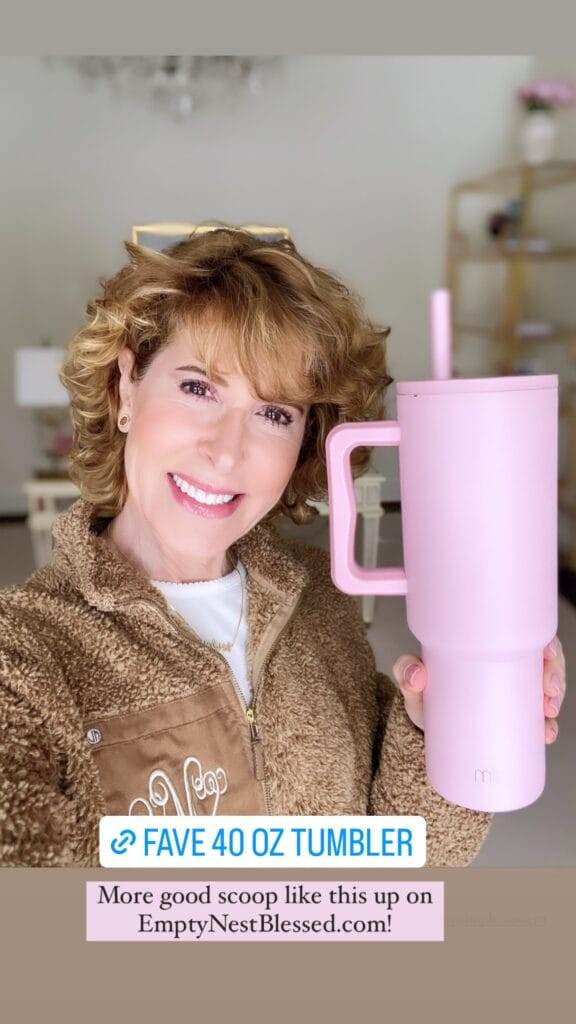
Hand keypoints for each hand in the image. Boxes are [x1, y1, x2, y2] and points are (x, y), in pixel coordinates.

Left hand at [392, 635, 565, 742]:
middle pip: (542, 660)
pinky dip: (547, 726)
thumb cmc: (424, 695)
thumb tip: (417, 674)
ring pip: (546, 688)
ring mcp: (512, 692)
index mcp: (487, 644)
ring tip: (547, 714)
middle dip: (554, 674)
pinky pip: (539, 719)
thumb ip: (406, 672)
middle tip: (548, 692)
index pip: (524, 633)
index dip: (544, 641)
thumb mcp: (413, 681)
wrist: (424, 732)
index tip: (548, 654)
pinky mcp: (514, 719)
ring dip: (554, 699)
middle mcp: (505, 665)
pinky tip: (546, 732)